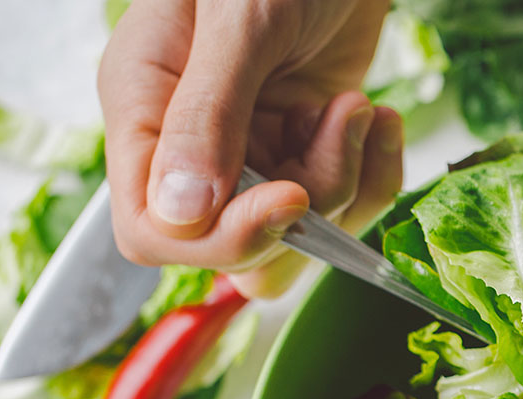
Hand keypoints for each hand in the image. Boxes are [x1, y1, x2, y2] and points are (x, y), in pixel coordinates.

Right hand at [97, 0, 401, 296]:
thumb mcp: (241, 23)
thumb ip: (207, 116)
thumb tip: (181, 213)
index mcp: (144, 110)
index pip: (154, 231)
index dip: (223, 239)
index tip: (291, 198)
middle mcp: (193, 145)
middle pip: (234, 252)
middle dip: (304, 213)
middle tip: (338, 131)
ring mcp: (255, 151)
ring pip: (298, 241)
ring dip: (347, 187)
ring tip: (360, 111)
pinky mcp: (309, 149)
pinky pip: (344, 207)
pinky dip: (374, 171)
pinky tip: (379, 117)